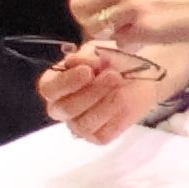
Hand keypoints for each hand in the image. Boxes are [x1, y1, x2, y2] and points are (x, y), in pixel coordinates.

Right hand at [44, 37, 173, 143]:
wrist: (139, 74)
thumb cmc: (111, 62)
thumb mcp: (97, 51)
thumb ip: (86, 56)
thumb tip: (78, 62)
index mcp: (54, 85)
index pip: (49, 89)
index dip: (67, 82)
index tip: (87, 71)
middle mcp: (61, 108)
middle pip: (65, 109)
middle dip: (91, 92)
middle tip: (113, 75)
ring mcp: (78, 125)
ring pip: (84, 124)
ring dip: (106, 103)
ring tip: (121, 84)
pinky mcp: (98, 136)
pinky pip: (102, 134)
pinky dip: (115, 116)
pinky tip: (124, 99)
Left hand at [73, 0, 188, 49]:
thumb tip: (105, 2)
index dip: (95, 10)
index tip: (110, 18)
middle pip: (80, 9)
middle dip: (91, 24)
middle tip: (110, 31)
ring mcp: (131, 5)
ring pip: (96, 28)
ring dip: (110, 36)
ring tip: (133, 35)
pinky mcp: (141, 28)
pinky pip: (120, 43)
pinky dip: (130, 46)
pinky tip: (149, 40)